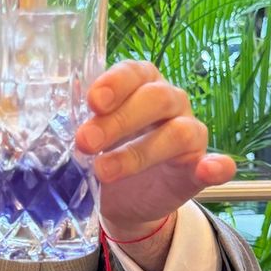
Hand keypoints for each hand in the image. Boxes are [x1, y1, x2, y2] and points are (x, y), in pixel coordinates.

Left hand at [75, 60, 235, 238]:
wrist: (123, 198)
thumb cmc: (105, 151)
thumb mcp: (90, 134)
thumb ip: (81, 122)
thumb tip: (54, 122)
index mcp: (140, 84)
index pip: (133, 72)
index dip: (114, 83)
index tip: (92, 102)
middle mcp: (169, 102)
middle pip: (155, 99)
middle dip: (118, 120)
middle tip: (85, 142)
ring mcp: (188, 134)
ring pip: (178, 132)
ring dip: (140, 152)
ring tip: (104, 170)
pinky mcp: (198, 168)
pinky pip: (215, 164)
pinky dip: (216, 166)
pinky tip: (209, 170)